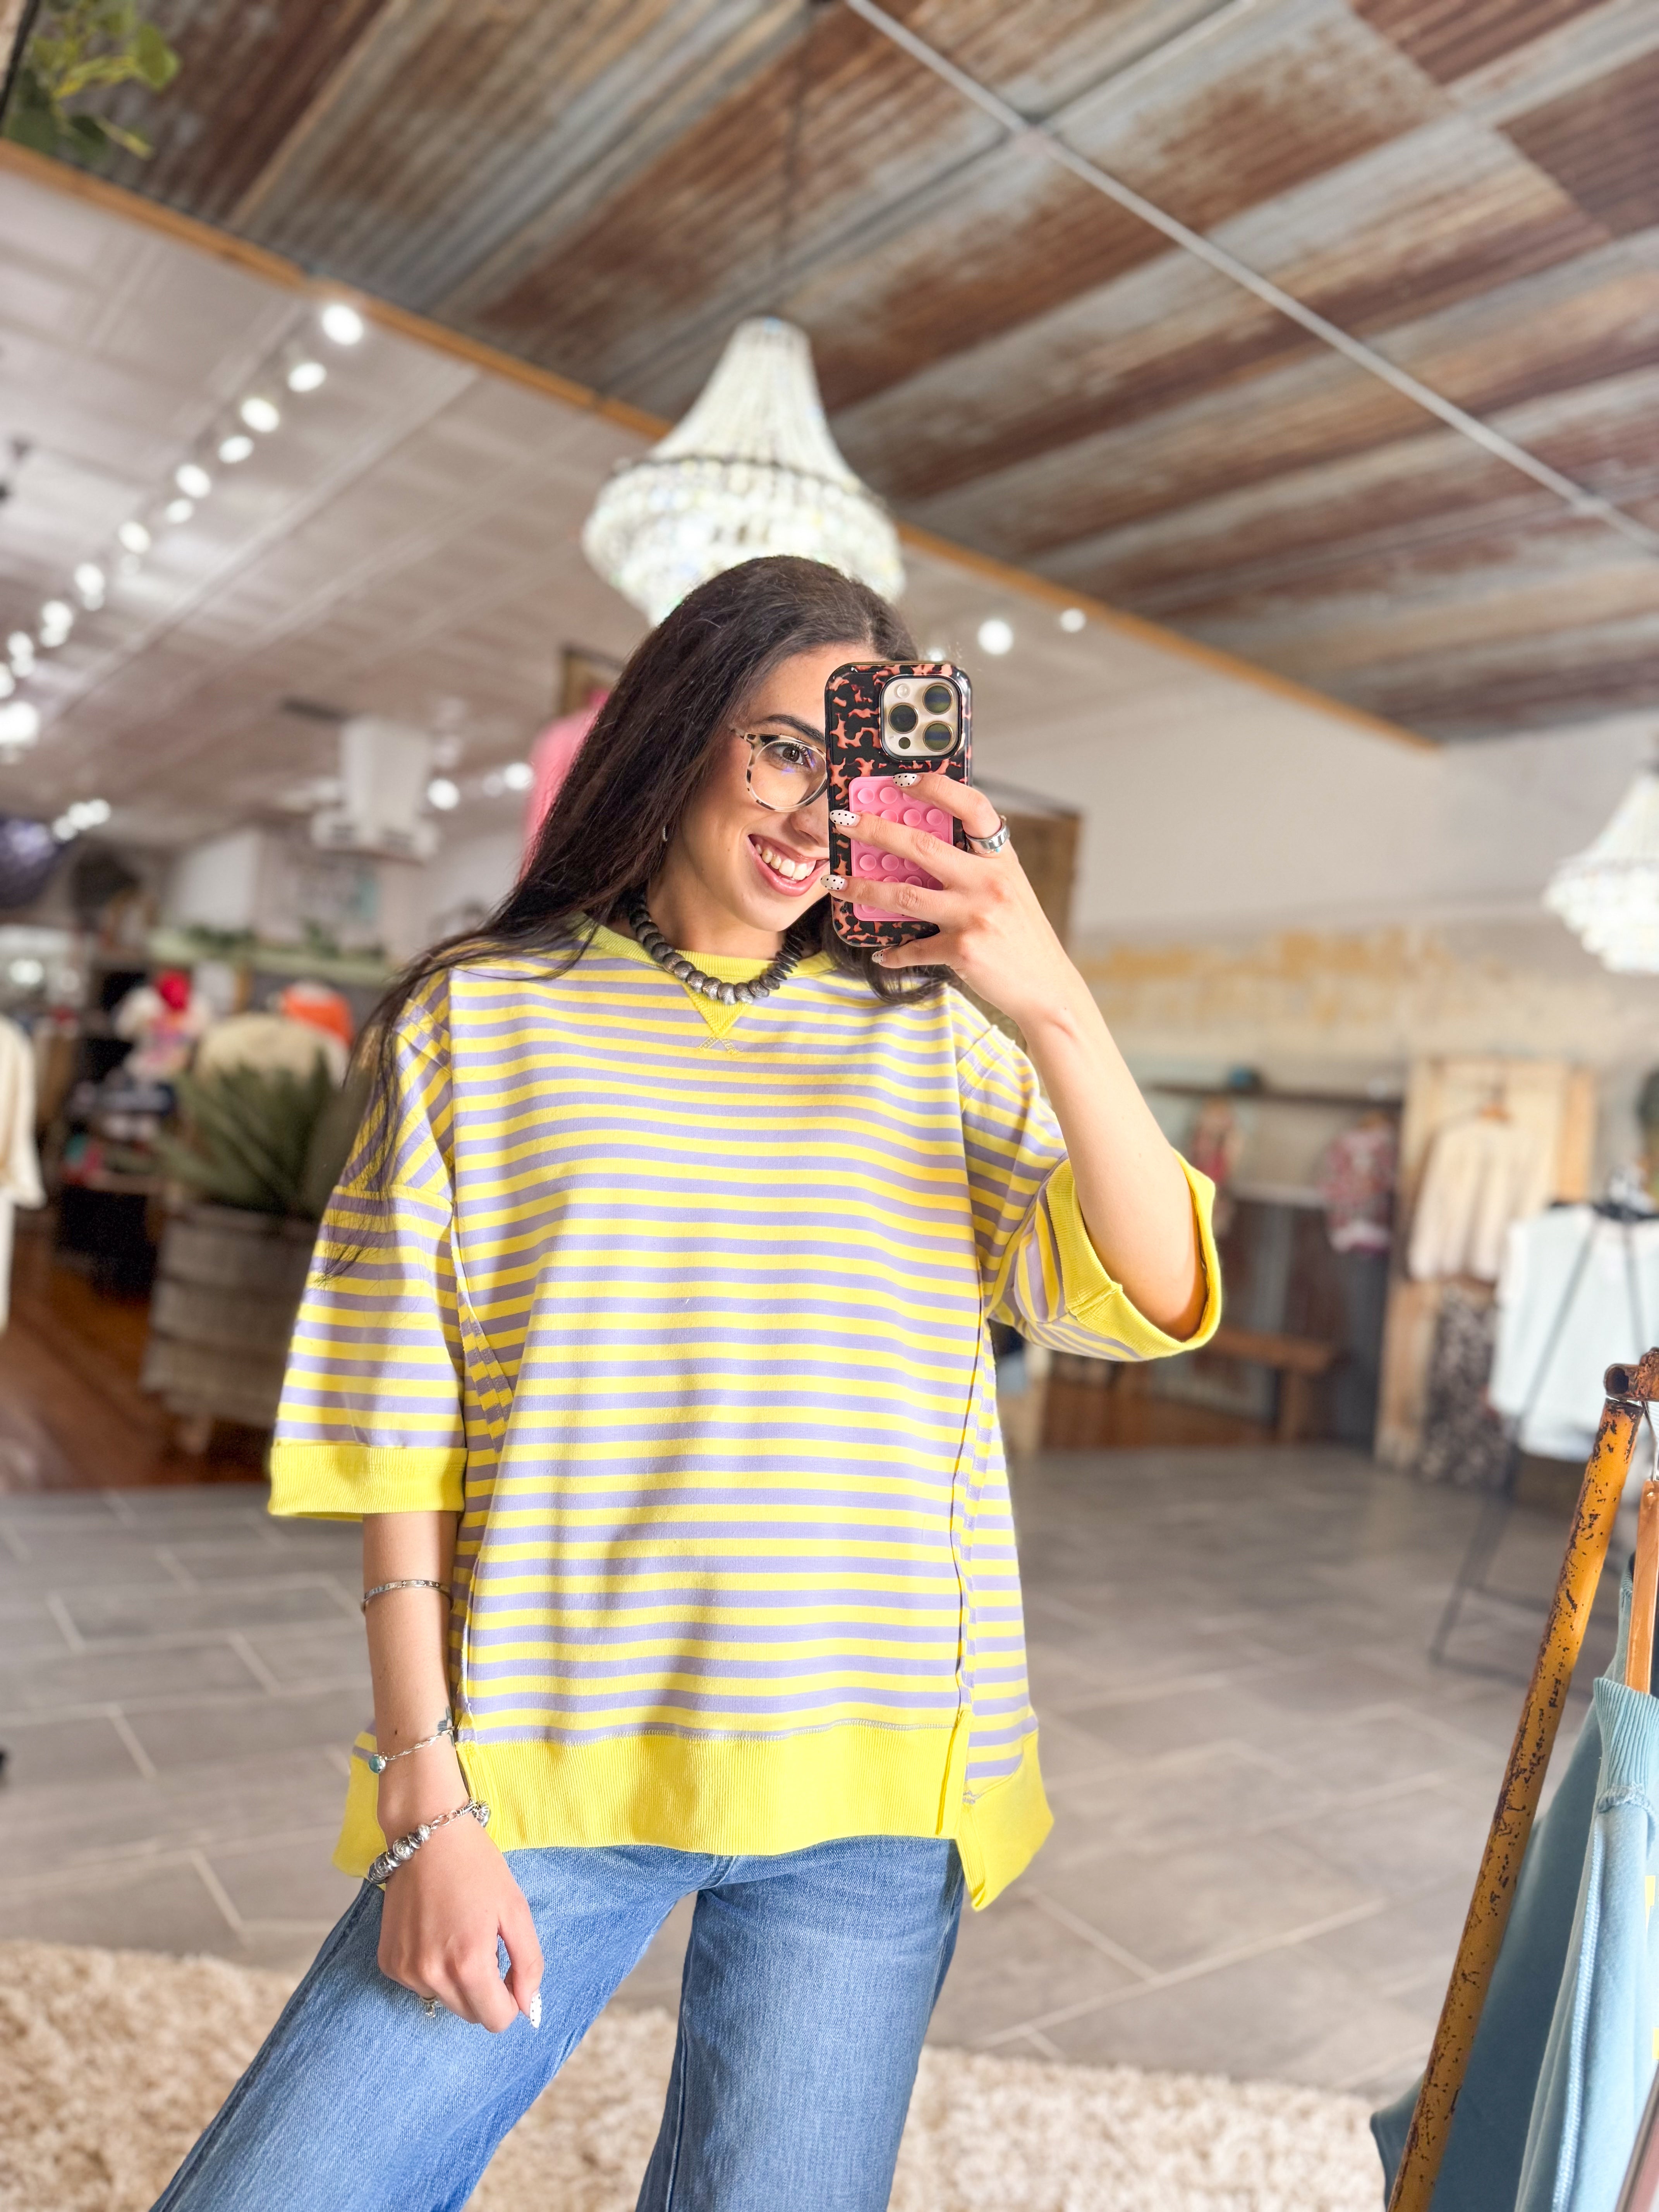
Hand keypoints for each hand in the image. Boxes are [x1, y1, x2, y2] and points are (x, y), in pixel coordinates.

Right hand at [376, 1776, 542, 2031]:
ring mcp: (405, 1971)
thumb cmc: (477, 1868)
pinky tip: (435, 1933)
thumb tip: (529, 2009)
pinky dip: (432, 1969)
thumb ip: (528, 1964)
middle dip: (485, 1991)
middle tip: (486, 1947)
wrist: (427, 1835)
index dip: (510, 2000)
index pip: (496, 2021)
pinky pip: (419, 1985)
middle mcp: (432, 1975)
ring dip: (457, 1980)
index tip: (509, 1972)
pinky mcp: (388, 1962)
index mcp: (468, 1965)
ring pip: (444, 2001)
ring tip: (459, 1934)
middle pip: (470, 2014)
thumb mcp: (516, 1910)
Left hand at [828, 774, 1085, 1029]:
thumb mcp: (1008, 890)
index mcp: (1000, 860)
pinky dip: (894, 952)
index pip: (972, 808)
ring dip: (864, 889)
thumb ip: (976, 867)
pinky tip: (882, 953)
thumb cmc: (1021, 936)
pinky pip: (915, 947)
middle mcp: (989, 882)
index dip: (936, 787)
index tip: (900, 778)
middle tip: (843, 821)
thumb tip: (924, 848)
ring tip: (836, 884)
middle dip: (875, 830)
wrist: (1047, 988)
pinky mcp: (963, 950)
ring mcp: (975, 915)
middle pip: (922, 846)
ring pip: (905, 895)